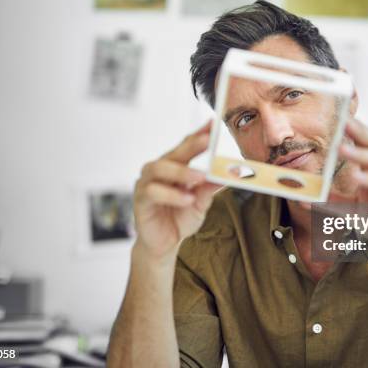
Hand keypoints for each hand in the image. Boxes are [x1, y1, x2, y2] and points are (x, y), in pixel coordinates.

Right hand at [133, 121, 219, 264]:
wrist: (165, 244)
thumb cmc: (180, 218)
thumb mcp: (201, 203)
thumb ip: (210, 188)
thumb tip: (226, 174)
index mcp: (175, 166)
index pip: (186, 145)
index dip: (199, 134)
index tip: (213, 124)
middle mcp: (159, 170)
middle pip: (174, 152)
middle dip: (191, 145)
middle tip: (207, 140)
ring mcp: (147, 183)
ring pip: (159, 167)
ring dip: (181, 171)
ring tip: (200, 176)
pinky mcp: (140, 199)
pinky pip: (153, 191)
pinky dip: (171, 194)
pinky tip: (186, 198)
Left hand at [336, 118, 367, 203]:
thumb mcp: (352, 207)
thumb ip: (333, 201)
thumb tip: (306, 199)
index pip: (367, 140)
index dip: (355, 128)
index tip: (339, 116)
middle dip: (359, 131)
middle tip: (343, 121)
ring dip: (361, 153)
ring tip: (341, 149)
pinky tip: (357, 176)